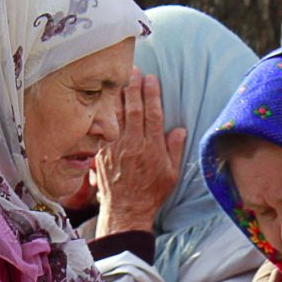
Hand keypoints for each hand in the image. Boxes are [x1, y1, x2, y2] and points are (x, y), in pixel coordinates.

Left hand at [91, 72, 181, 235]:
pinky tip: (106, 100)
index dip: (152, 94)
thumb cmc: (152, 193)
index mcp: (152, 148)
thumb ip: (174, 149)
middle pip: (133, 109)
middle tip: (134, 70)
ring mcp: (116, 147)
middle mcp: (133, 144)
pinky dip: (105, 111)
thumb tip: (178, 129)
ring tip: (120, 78)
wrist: (126, 211)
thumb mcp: (171, 174)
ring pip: (116, 114)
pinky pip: (103, 127)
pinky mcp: (102, 152)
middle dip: (134, 87)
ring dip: (118, 94)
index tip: (152, 79)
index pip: (152, 114)